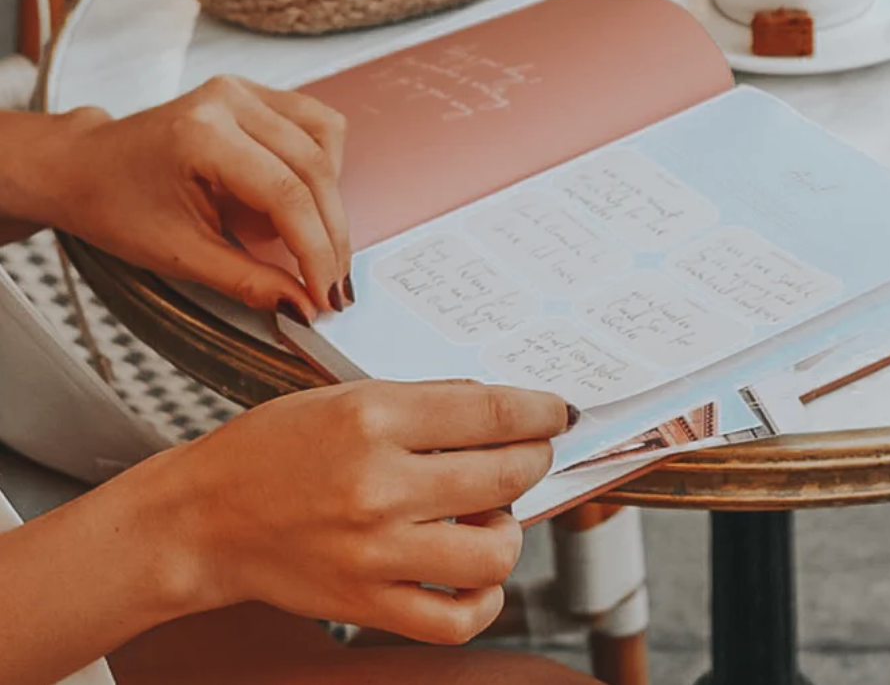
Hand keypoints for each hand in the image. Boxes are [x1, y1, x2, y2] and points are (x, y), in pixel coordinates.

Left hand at [46, 76, 348, 317]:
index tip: (326, 294)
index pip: (287, 195)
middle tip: (331, 282)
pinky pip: (313, 124)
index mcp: (203, 136)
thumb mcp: (179, 255)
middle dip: (330, 233)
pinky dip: (319, 167)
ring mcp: (243, 90)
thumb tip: (301, 304)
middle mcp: (229, 101)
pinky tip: (300, 199)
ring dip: (330, 196)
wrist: (83, 168)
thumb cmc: (115, 204)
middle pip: (314, 168)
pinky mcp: (253, 93)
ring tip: (309, 238)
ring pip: (325, 139)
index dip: (316, 250)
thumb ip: (248, 280)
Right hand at [167, 380, 573, 642]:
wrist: (206, 518)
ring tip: (491, 514)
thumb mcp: (342, 397)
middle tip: (532, 453)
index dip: (538, 412)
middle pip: (502, 477)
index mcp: (371, 420)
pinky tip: (475, 573)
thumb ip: (419, 403)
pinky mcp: (367, 603)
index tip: (556, 412)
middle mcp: (379, 487)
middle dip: (534, 460)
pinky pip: (456, 619)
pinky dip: (483, 599)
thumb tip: (495, 410)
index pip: (488, 414)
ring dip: (510, 529)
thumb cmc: (269, 448)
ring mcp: (375, 553)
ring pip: (493, 554)